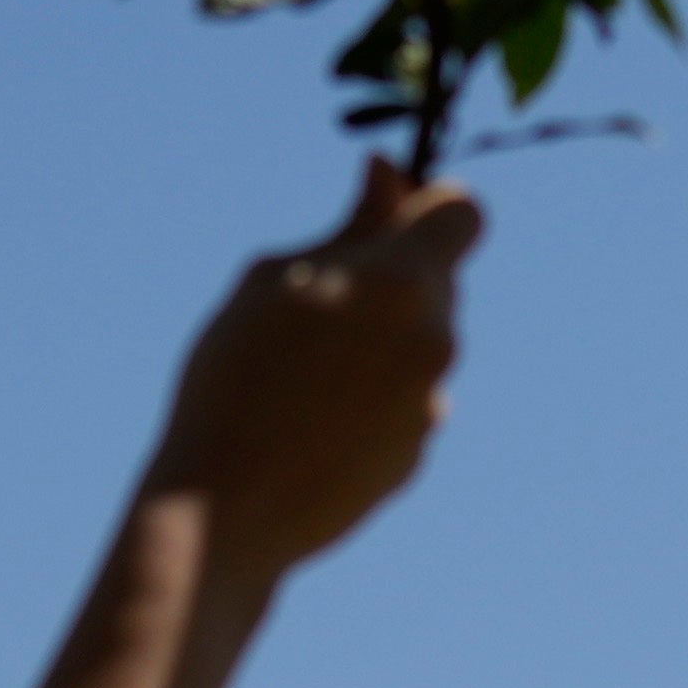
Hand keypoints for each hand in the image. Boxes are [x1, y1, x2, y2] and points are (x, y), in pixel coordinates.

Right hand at [148, 171, 486, 575]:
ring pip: (419, 346)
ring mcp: (431, 406)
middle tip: (317, 300)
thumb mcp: (272, 278)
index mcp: (403, 282)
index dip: (427, 206)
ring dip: (378, 342)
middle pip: (440, 282)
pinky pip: (403, 404)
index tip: (386, 217)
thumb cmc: (232, 379)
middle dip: (393, 278)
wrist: (224, 513)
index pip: (463, 213)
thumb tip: (388, 174)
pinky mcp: (415, 457)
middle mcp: (435, 342)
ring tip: (300, 371)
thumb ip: (348, 225)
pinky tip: (308, 422)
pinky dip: (371, 400)